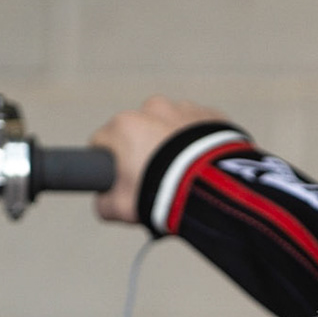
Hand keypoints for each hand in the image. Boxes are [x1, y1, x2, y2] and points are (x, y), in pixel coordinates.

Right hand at [90, 95, 229, 223]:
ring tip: (183, 172)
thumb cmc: (163, 196)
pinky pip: (197, 128)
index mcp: (124, 125)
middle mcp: (151, 109)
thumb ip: (103, 202)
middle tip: (157, 180)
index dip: (109, 163)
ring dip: (172, 144)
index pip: (103, 142)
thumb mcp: (120, 208)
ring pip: (170, 127)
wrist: (214, 189)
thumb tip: (104, 200)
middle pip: (138, 131)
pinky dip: (196, 142)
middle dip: (144, 151)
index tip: (121, 178)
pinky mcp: (210, 114)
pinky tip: (201, 164)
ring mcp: (183, 108)